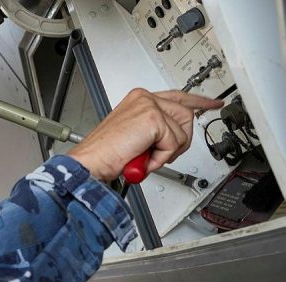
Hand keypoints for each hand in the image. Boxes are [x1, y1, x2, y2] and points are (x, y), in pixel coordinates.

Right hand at [68, 88, 223, 181]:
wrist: (92, 161)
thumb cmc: (106, 153)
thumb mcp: (134, 135)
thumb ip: (154, 129)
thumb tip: (174, 137)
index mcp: (139, 99)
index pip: (177, 96)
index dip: (198, 101)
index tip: (213, 103)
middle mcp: (145, 98)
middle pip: (186, 114)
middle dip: (179, 140)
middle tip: (160, 154)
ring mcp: (149, 106)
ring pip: (182, 130)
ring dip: (167, 151)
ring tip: (146, 156)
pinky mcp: (153, 118)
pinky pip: (174, 143)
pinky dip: (161, 157)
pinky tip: (144, 158)